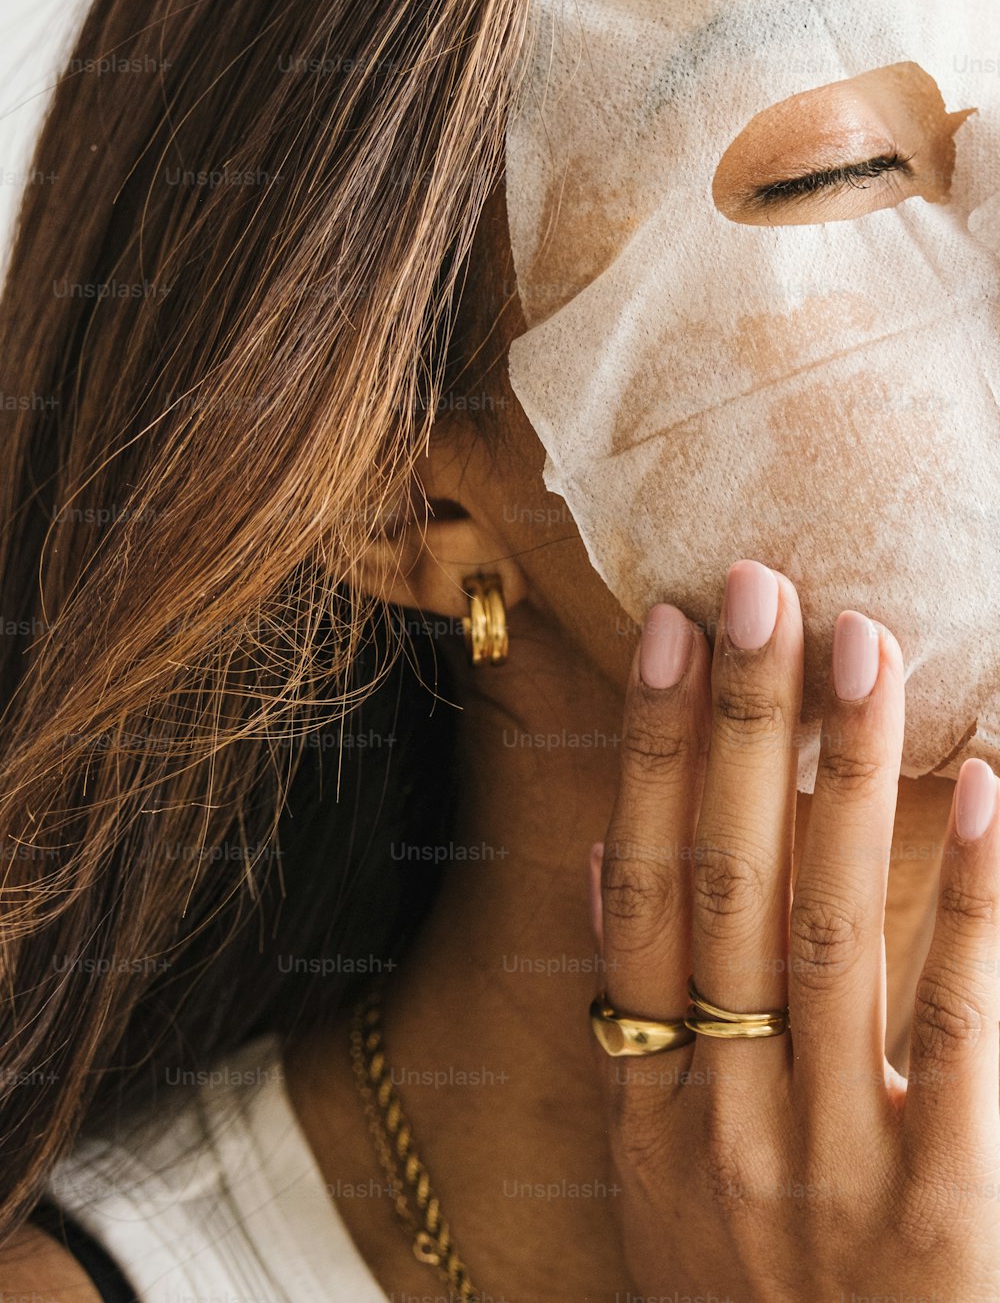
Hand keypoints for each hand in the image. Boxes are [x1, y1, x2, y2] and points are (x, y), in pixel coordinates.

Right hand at [589, 560, 999, 1301]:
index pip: (640, 892)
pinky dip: (972, 907)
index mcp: (648, 1105)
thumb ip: (630, 1020)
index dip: (656, 755)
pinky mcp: (940, 1225)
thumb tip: (601, 859)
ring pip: (828, 933)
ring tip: (859, 645)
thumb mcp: (653, 1178)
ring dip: (841, 775)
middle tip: (763, 589)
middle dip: (741, 728)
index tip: (676, 633)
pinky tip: (988, 789)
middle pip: (724, 887)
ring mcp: (825, 1173)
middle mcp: (720, 1123)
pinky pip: (960, 1041)